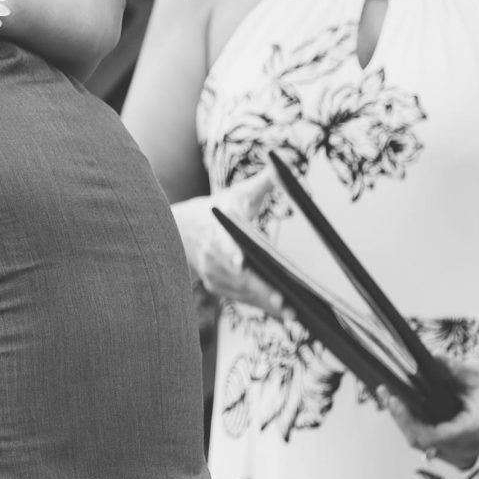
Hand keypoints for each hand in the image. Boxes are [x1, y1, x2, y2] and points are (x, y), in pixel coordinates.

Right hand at [174, 183, 285, 316]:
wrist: (184, 230)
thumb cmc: (219, 209)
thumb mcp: (239, 193)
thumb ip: (265, 181)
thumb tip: (284, 166)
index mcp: (216, 229)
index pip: (222, 242)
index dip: (231, 253)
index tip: (241, 262)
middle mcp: (211, 255)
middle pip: (237, 275)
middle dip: (261, 290)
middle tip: (286, 300)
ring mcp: (212, 273)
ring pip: (241, 291)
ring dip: (265, 303)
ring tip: (294, 312)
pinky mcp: (216, 286)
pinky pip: (241, 298)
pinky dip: (261, 305)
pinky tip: (284, 312)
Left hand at [387, 356, 478, 469]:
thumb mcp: (475, 372)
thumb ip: (453, 368)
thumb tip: (433, 357)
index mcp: (475, 430)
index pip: (431, 436)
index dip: (407, 420)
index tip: (393, 399)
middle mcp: (469, 448)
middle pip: (421, 441)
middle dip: (400, 418)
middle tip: (385, 392)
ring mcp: (463, 454)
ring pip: (421, 444)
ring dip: (404, 422)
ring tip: (389, 397)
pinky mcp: (457, 452)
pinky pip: (428, 443)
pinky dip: (414, 426)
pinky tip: (403, 408)